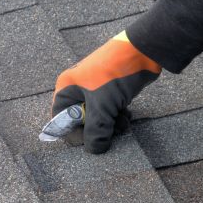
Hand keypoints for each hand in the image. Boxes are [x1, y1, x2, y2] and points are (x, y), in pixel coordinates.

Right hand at [53, 31, 160, 153]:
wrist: (142, 52)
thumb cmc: (115, 74)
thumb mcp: (102, 106)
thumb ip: (96, 131)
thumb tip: (95, 149)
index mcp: (67, 89)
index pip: (60, 120)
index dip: (73, 133)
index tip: (90, 141)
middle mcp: (78, 89)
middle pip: (82, 121)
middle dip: (98, 129)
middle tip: (110, 131)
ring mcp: (96, 90)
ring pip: (99, 118)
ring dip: (111, 125)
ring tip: (122, 121)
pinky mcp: (112, 92)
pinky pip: (110, 112)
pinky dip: (118, 116)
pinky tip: (127, 114)